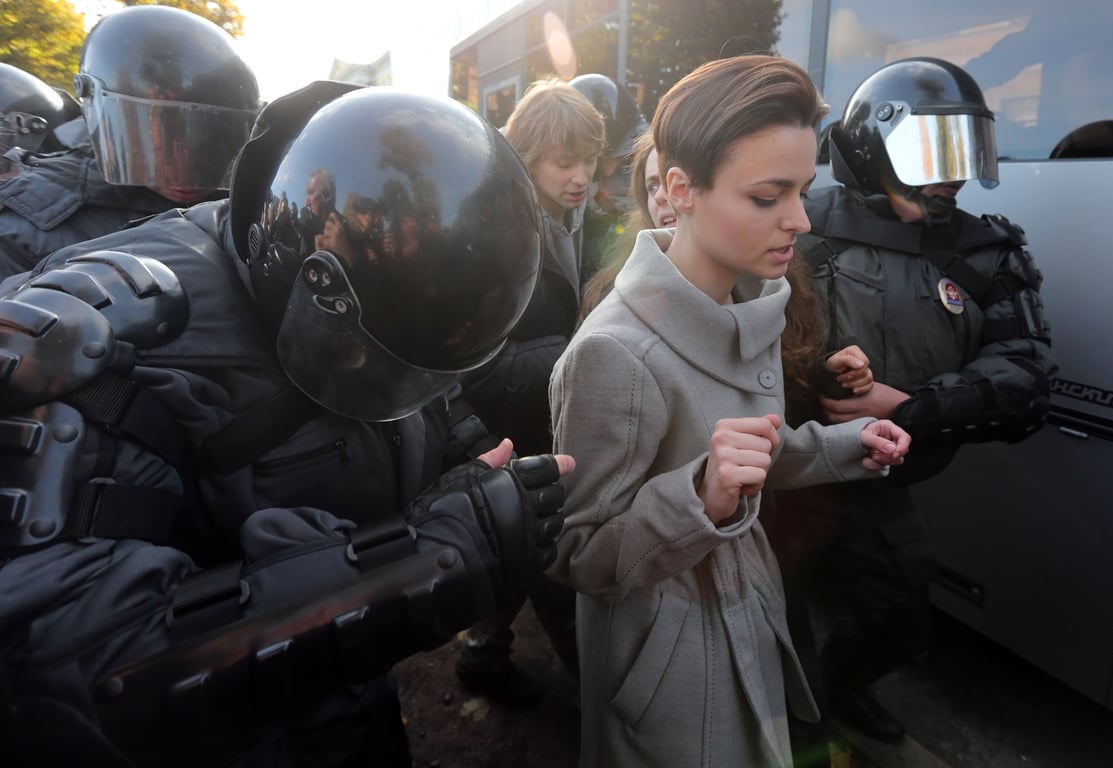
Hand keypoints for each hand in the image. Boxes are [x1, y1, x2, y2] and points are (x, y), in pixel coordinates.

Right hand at [406, 442, 574, 609]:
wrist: (440, 552)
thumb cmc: (446, 508)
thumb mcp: (463, 476)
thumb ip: (490, 460)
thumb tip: (508, 444)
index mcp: (512, 482)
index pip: (546, 469)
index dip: (557, 465)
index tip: (567, 464)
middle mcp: (526, 506)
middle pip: (555, 495)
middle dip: (552, 492)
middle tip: (543, 494)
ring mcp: (530, 534)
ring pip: (556, 523)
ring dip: (551, 518)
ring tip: (539, 518)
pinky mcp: (528, 560)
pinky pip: (550, 550)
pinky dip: (546, 544)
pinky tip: (535, 540)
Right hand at [698, 415, 780, 523]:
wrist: (710, 494)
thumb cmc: (730, 466)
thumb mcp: (743, 442)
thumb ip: (759, 428)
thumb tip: (776, 418)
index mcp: (724, 426)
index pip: (764, 424)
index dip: (772, 439)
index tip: (758, 449)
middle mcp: (721, 438)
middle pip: (766, 444)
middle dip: (762, 459)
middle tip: (744, 466)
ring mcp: (723, 456)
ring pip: (765, 460)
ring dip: (759, 473)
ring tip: (743, 475)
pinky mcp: (728, 475)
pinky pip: (760, 475)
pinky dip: (756, 485)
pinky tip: (742, 486)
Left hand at [821, 381, 909, 422]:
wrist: (902, 407)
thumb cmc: (886, 394)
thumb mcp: (870, 386)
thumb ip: (855, 388)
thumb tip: (840, 384)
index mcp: (861, 403)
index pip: (836, 406)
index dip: (824, 402)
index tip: (819, 395)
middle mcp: (860, 415)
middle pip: (834, 417)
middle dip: (824, 410)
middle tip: (820, 403)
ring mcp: (862, 423)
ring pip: (839, 424)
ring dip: (830, 417)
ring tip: (826, 410)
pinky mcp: (864, 427)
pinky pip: (847, 427)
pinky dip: (839, 422)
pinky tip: (837, 417)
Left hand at [826, 344, 873, 395]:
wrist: (828, 372)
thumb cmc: (832, 364)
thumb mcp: (836, 360)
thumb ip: (849, 360)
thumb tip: (861, 364)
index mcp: (855, 352)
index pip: (865, 362)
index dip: (855, 371)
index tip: (841, 373)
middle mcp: (862, 360)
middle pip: (866, 372)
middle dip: (852, 378)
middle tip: (840, 379)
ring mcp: (865, 369)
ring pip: (868, 379)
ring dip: (855, 384)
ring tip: (843, 385)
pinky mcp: (865, 378)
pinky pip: (870, 385)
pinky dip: (862, 389)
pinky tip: (853, 390)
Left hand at [858, 419, 910, 469]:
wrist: (850, 442)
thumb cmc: (858, 434)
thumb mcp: (865, 436)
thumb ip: (877, 441)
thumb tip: (892, 449)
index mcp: (889, 428)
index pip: (905, 437)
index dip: (902, 447)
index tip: (894, 455)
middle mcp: (893, 438)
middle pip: (902, 451)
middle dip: (888, 456)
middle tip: (874, 455)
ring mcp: (891, 449)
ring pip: (895, 460)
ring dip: (882, 461)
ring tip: (870, 456)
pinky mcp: (886, 458)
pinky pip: (886, 465)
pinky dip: (876, 465)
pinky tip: (868, 459)